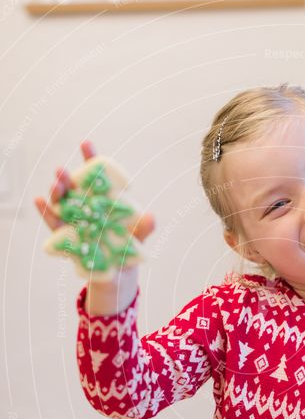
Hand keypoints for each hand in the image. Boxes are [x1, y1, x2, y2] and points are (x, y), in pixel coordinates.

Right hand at [34, 140, 154, 241]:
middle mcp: (85, 207)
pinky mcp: (66, 238)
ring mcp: (74, 221)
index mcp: (103, 201)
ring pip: (61, 203)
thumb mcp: (138, 238)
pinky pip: (53, 223)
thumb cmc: (128, 250)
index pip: (96, 177)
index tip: (85, 143)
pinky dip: (45, 211)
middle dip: (67, 178)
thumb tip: (151, 218)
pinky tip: (38, 200)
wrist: (118, 275)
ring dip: (56, 192)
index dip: (90, 160)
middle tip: (62, 170)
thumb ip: (143, 227)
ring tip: (54, 184)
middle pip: (74, 188)